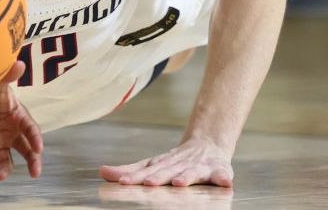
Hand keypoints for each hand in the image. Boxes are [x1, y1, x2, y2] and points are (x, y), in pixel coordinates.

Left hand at [0, 61, 43, 184]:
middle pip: (26, 149)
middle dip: (33, 160)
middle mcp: (12, 133)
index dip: (36, 138)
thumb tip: (20, 63)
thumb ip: (8, 77)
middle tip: (35, 172)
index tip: (39, 148)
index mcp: (18, 117)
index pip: (31, 129)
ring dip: (4, 169)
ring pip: (6, 160)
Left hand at [98, 136, 232, 187]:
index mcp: (163, 164)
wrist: (208, 145)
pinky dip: (223, 178)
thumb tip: (102, 171)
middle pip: (167, 171)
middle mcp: (179, 165)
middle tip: (148, 183)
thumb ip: (129, 170)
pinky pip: (222, 174)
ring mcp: (199, 167)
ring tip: (180, 183)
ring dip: (186, 177)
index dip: (135, 176)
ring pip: (192, 173)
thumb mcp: (152, 164)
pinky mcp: (219, 170)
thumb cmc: (175, 161)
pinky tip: (225, 183)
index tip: (123, 182)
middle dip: (158, 177)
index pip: (147, 171)